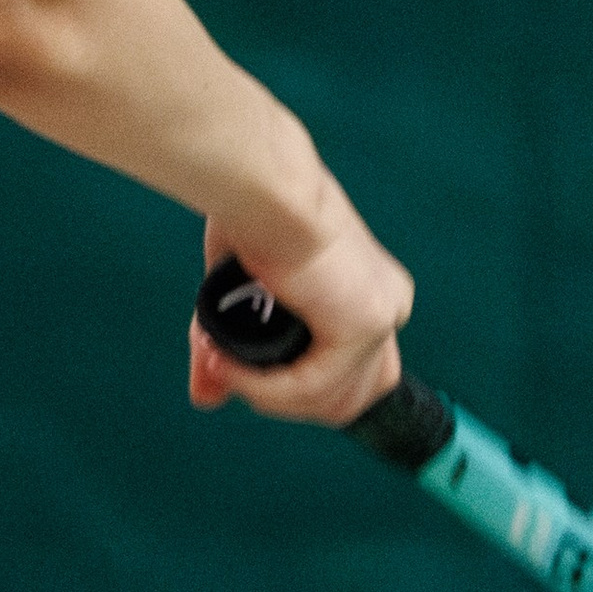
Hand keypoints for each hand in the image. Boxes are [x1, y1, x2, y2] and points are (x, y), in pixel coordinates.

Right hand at [189, 211, 412, 428]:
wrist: (262, 187)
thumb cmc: (250, 213)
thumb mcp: (240, 293)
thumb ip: (233, 346)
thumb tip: (206, 395)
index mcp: (369, 290)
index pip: (356, 373)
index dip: (301, 392)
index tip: (250, 378)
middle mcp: (387, 303)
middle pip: (353, 397)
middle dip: (290, 404)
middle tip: (236, 378)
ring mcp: (381, 316)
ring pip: (332, 401)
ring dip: (269, 396)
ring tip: (224, 367)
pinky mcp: (363, 325)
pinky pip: (310, 386)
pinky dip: (265, 388)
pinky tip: (232, 369)